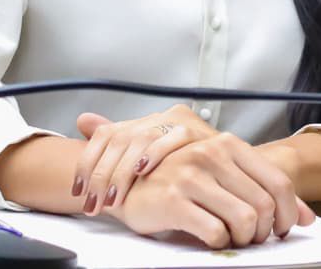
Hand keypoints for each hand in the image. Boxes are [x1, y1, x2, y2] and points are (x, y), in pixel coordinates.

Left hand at [74, 105, 216, 213]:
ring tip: (112, 197)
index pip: (107, 133)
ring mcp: (182, 124)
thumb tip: (83, 119)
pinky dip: (155, 153)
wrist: (241, 172)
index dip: (88, 160)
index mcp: (146, 123)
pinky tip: (141, 171)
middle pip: (120, 138)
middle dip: (102, 174)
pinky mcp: (202, 132)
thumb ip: (120, 146)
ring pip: (141, 138)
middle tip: (94, 203)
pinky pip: (173, 138)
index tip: (78, 190)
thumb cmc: (193, 172)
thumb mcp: (151, 163)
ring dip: (123, 170)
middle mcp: (162, 118)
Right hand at [107, 133, 314, 247]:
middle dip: (264, 231)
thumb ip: (264, 189)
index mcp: (227, 144)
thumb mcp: (223, 175)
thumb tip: (308, 218)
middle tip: (253, 238)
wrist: (128, 183)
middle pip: (264, 206)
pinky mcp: (174, 200)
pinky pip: (215, 233)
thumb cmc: (179, 180)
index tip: (280, 228)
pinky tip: (211, 238)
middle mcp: (211, 154)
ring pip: (244, 221)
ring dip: (243, 239)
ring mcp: (191, 176)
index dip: (287, 214)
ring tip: (233, 239)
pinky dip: (219, 243)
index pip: (278, 183)